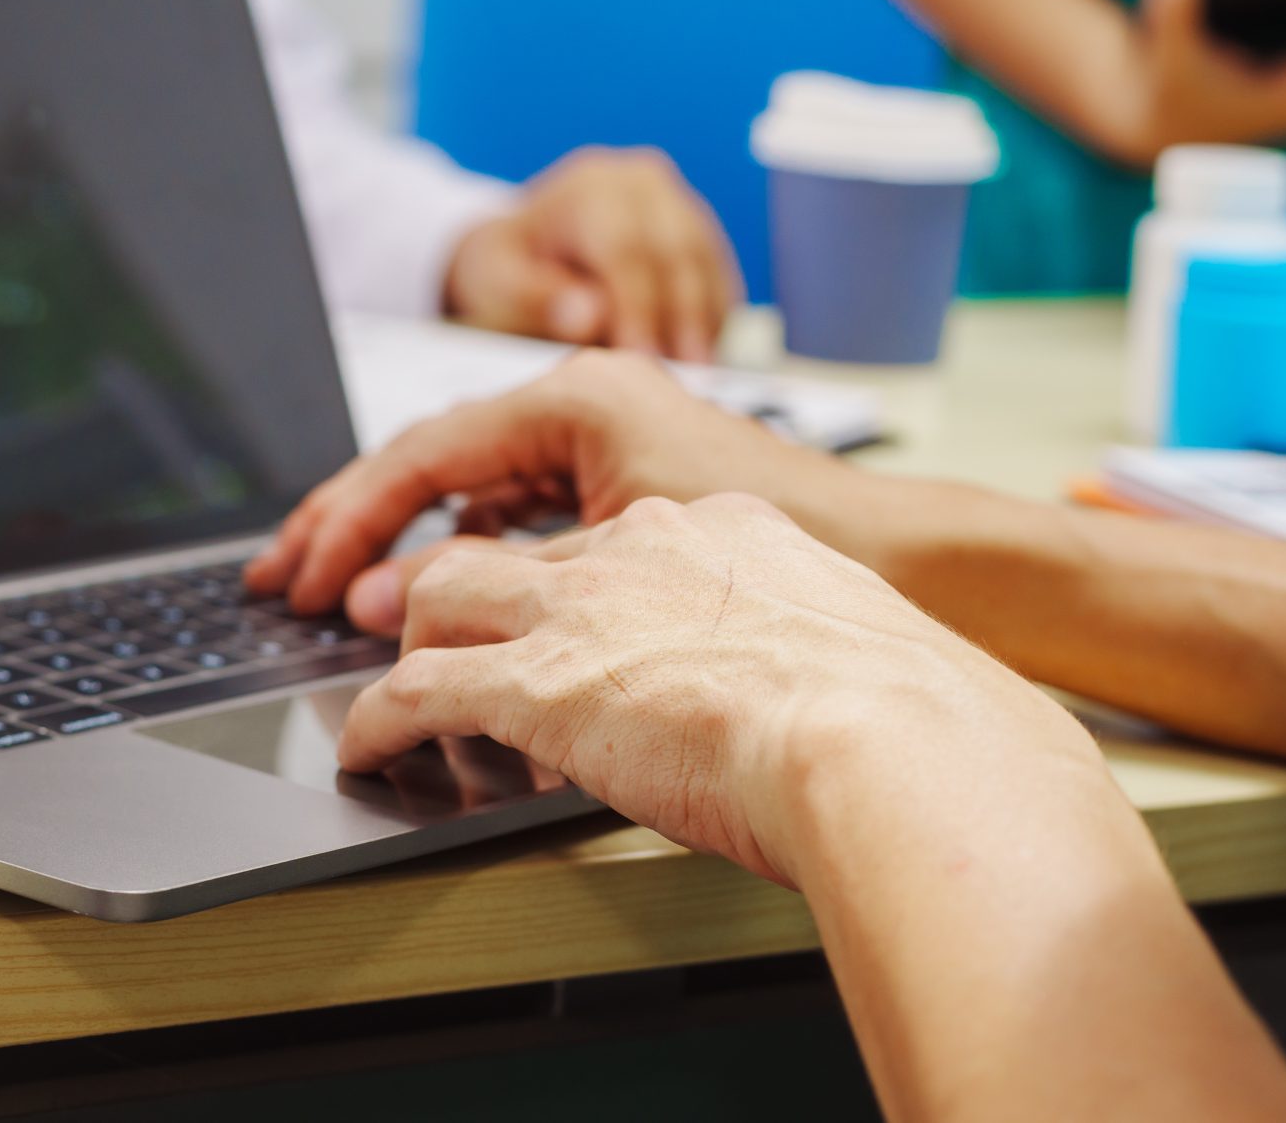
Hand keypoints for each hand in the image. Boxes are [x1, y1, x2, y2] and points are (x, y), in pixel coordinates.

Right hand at [247, 349, 816, 618]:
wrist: (903, 570)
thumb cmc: (782, 541)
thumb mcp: (607, 559)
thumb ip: (489, 576)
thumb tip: (387, 601)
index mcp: (577, 396)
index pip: (426, 454)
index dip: (351, 518)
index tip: (303, 572)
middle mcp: (588, 407)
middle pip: (436, 467)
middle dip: (354, 524)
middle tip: (283, 577)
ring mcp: (609, 449)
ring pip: (474, 493)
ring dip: (405, 543)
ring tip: (338, 591)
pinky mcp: (631, 496)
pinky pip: (521, 517)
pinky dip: (470, 557)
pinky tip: (436, 602)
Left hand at [333, 494, 1084, 888]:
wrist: (890, 738)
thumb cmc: (915, 721)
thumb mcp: (879, 662)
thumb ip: (841, 670)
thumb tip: (875, 720)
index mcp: (736, 533)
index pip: (628, 544)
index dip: (592, 591)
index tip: (591, 630)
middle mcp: (648, 547)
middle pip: (524, 553)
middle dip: (480, 596)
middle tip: (458, 644)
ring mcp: (581, 608)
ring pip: (446, 592)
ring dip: (413, 642)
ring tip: (399, 692)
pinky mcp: (531, 682)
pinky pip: (416, 688)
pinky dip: (380, 722)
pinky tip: (370, 752)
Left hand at [443, 147, 740, 361]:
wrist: (528, 247)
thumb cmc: (508, 269)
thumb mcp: (497, 282)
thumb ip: (536, 297)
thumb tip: (589, 314)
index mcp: (589, 188)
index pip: (625, 247)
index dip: (639, 306)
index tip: (644, 359)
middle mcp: (640, 183)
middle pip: (676, 248)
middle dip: (683, 316)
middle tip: (687, 373)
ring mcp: (674, 201)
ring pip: (706, 259)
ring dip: (707, 318)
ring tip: (701, 372)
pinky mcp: (697, 228)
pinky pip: (718, 270)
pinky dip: (716, 312)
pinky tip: (706, 352)